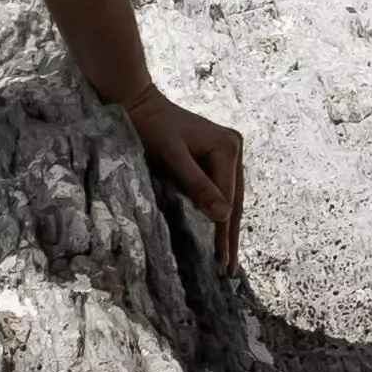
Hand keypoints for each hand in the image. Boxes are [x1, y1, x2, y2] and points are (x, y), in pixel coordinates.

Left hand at [113, 84, 244, 268]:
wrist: (136, 102)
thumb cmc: (148, 127)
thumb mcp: (171, 156)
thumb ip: (197, 185)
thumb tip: (223, 216)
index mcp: (227, 148)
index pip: (227, 199)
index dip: (224, 232)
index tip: (222, 262)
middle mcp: (233, 147)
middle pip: (234, 200)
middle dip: (230, 235)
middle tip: (228, 270)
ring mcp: (227, 150)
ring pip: (231, 197)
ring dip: (228, 226)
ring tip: (226, 257)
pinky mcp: (217, 154)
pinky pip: (222, 189)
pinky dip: (220, 211)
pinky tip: (220, 229)